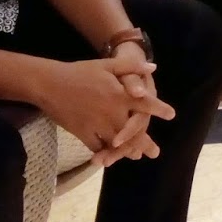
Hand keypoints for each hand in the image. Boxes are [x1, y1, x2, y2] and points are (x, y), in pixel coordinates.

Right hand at [37, 54, 174, 164]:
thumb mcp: (107, 64)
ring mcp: (97, 124)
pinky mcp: (83, 133)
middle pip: (133, 131)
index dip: (159, 109)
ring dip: (127, 151)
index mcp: (120, 94)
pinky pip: (97, 146)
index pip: (145, 103)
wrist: (50, 84)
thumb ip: (131, 66)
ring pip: (117, 142)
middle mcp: (112, 111)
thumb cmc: (81, 72)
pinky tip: (110, 156)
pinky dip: (104, 153)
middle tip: (154, 152)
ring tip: (136, 156)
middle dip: (145, 143)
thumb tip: (153, 68)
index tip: (171, 115)